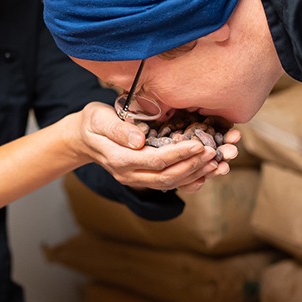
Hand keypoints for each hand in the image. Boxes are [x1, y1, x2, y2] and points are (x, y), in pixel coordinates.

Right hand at [73, 103, 239, 190]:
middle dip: (194, 166)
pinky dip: (189, 179)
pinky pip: (169, 183)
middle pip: (167, 176)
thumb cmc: (92, 123)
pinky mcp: (144, 177)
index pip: (155, 160)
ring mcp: (136, 179)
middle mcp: (129, 175)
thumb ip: (117, 129)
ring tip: (217, 162)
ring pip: (170, 183)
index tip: (200, 143)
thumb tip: (138, 139)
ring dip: (195, 174)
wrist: (83, 139)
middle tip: (216, 153)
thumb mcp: (98, 118)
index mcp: (120, 160)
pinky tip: (206, 171)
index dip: (179, 154)